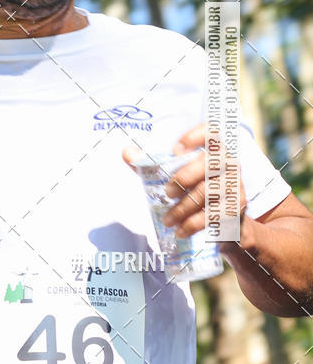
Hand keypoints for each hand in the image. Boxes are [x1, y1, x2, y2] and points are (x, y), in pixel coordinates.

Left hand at [122, 123, 247, 246]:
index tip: (175, 149)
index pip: (211, 131)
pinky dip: (193, 225)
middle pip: (207, 163)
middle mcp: (230, 162)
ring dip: (182, 208)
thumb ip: (151, 164)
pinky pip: (213, 214)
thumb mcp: (175, 176)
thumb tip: (126, 152)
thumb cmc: (196, 191)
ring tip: (167, 221)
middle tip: (166, 193)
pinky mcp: (237, 207)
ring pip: (207, 192)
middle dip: (183, 178)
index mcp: (214, 149)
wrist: (227, 224)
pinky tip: (180, 232)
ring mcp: (235, 184)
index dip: (194, 136)